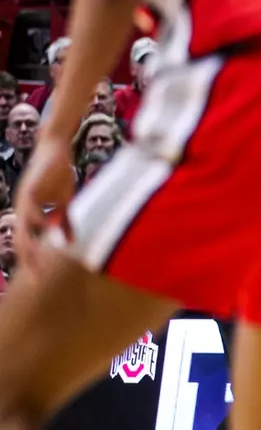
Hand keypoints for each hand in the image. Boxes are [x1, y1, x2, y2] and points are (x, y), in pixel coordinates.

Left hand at [14, 134, 72, 265]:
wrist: (55, 149)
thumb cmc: (58, 175)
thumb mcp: (65, 201)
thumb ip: (65, 221)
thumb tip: (68, 241)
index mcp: (30, 215)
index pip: (29, 243)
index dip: (33, 260)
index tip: (40, 279)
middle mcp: (23, 210)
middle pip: (22, 240)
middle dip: (29, 260)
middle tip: (37, 278)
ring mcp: (25, 200)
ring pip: (23, 227)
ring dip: (28, 245)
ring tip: (33, 261)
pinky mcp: (30, 189)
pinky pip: (31, 207)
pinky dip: (36, 219)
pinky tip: (42, 228)